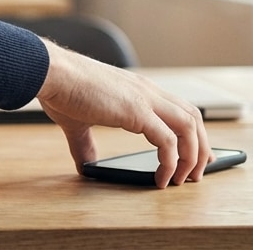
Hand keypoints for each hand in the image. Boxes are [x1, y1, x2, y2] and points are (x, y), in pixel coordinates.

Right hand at [35, 40, 212, 188]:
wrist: (51, 72)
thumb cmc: (60, 89)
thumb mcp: (77, 121)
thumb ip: (85, 143)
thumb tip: (87, 164)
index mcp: (137, 90)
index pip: (179, 108)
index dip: (191, 133)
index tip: (194, 155)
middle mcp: (147, 91)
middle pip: (194, 117)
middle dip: (201, 147)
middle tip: (196, 172)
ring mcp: (144, 99)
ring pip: (190, 128)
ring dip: (193, 156)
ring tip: (184, 179)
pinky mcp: (137, 111)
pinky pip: (169, 142)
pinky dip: (171, 163)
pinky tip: (162, 178)